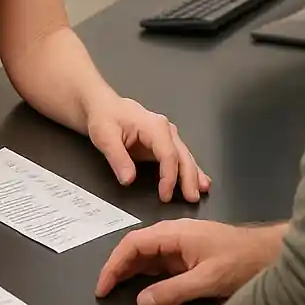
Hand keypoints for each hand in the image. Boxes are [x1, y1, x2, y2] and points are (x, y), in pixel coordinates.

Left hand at [86, 96, 210, 202]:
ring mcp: (166, 136)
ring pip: (185, 156)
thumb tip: (128, 179)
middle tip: (191, 197)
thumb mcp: (105, 136)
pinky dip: (191, 169)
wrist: (103, 106)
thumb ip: (118, 158)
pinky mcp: (164, 143)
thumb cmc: (105, 117)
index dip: (169, 176)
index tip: (165, 195)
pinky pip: (180, 157)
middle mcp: (165, 129)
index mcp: (154, 126)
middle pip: (182, 156)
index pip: (168, 154)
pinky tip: (200, 179)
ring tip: (201, 190)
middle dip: (189, 178)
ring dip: (194, 174)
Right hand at [96, 218, 276, 304]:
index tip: (102, 287)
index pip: (133, 244)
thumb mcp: (206, 280)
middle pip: (136, 248)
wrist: (270, 254)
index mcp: (174, 233)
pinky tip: (140, 290)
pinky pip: (160, 264)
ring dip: (130, 272)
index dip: (113, 264)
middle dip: (118, 268)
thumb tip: (140, 301)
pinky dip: (146, 275)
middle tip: (104, 293)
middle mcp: (173, 235)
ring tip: (116, 293)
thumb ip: (172, 291)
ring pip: (147, 256)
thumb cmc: (240, 262)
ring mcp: (181, 245)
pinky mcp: (189, 256)